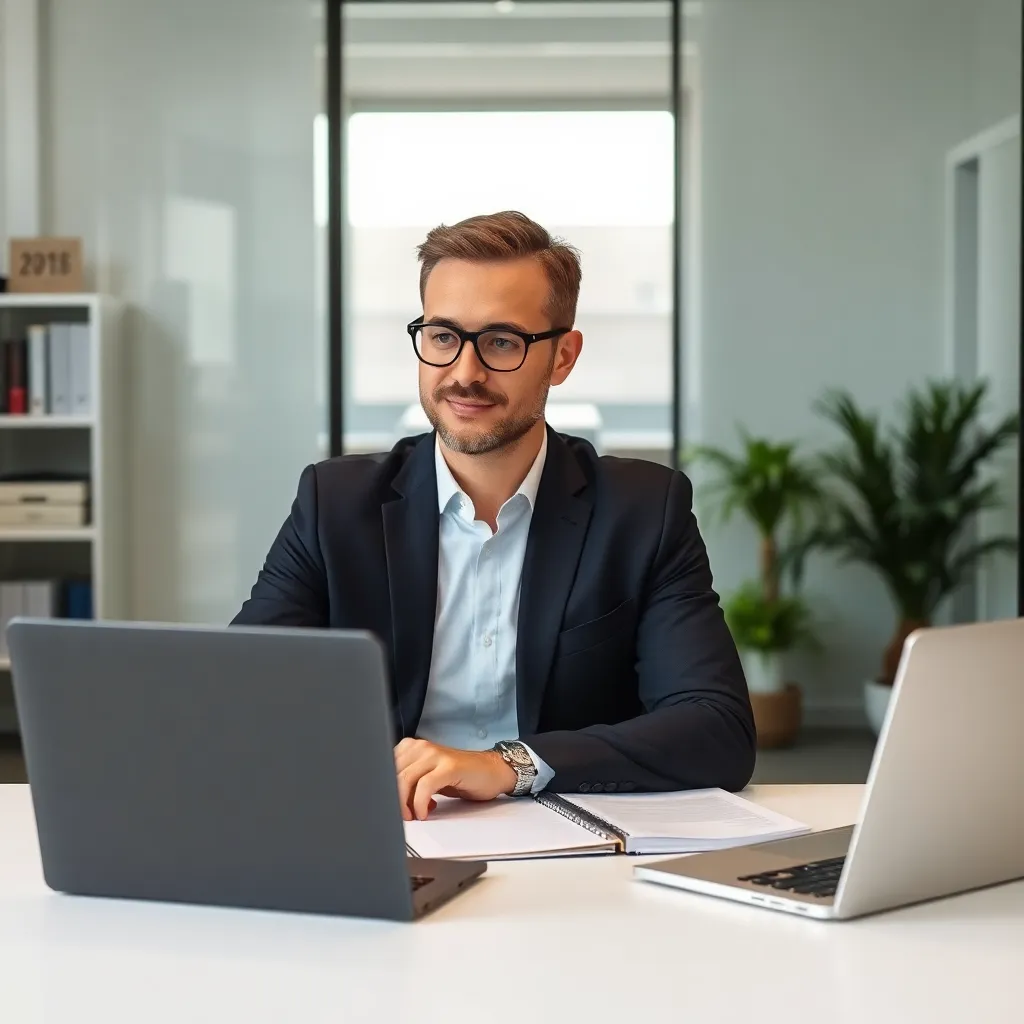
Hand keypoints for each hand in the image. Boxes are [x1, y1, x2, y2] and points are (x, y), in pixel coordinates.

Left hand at [394, 738, 517, 820]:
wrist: (492, 771)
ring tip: (412, 816)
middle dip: (392, 800)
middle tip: (401, 817)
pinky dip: (420, 803)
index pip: (384, 768)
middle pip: (392, 774)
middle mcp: (421, 747)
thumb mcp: (428, 778)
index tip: (385, 808)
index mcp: (412, 748)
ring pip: (404, 779)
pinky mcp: (449, 766)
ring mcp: (436, 755)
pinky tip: (425, 812)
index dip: (382, 790)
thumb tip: (388, 803)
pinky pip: (425, 785)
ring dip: (404, 804)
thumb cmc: (460, 777)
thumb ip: (408, 784)